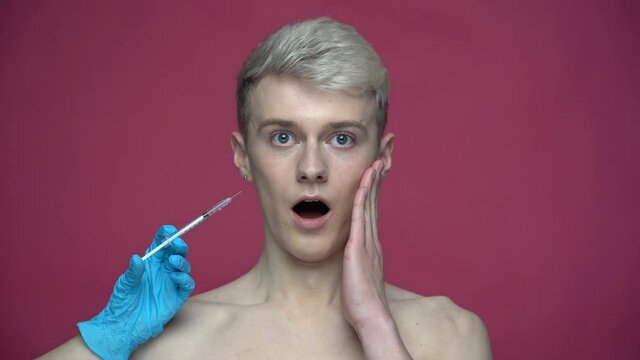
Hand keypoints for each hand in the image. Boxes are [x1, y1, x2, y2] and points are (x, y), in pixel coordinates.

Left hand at [77, 225, 194, 359]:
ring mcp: (170, 283)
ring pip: (184, 267)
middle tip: (177, 244)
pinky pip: (186, 285)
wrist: (123, 326)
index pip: (161, 244)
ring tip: (172, 262)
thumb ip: (133, 272)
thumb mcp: (125, 284)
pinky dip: (184, 279)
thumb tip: (137, 258)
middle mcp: (162, 271)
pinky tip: (175, 278)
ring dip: (181, 261)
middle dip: (179, 245)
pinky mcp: (176, 297)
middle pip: (177, 252)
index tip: (168, 231)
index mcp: (150, 263)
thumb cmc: (122, 302)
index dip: (166, 235)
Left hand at [341, 160, 388, 329]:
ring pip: (369, 206)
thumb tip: (350, 263)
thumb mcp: (357, 278)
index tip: (375, 173)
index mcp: (371, 246)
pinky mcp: (359, 248)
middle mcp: (372, 240)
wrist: (370, 316)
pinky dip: (362, 197)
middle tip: (381, 158)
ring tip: (376, 162)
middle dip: (377, 180)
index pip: (372, 212)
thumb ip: (355, 265)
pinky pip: (360, 217)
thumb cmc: (362, 303)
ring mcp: (367, 242)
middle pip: (374, 203)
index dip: (373, 192)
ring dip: (372, 183)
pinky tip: (363, 182)